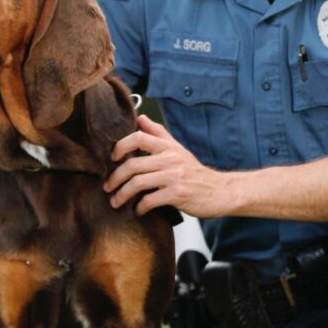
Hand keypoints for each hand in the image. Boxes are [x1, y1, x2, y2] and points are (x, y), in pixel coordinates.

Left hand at [104, 115, 230, 216]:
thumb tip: (140, 117)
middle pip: (132, 164)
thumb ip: (157, 133)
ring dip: (122, 195)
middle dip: (115, 178)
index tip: (113, 159)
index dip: (120, 146)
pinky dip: (140, 207)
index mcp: (168, 146)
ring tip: (116, 201)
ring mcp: (174, 176)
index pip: (138, 137)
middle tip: (108, 187)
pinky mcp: (177, 194)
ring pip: (137, 183)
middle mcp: (170, 158)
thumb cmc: (194, 171)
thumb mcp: (177, 148)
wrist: (219, 191)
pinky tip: (138, 210)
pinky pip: (149, 200)